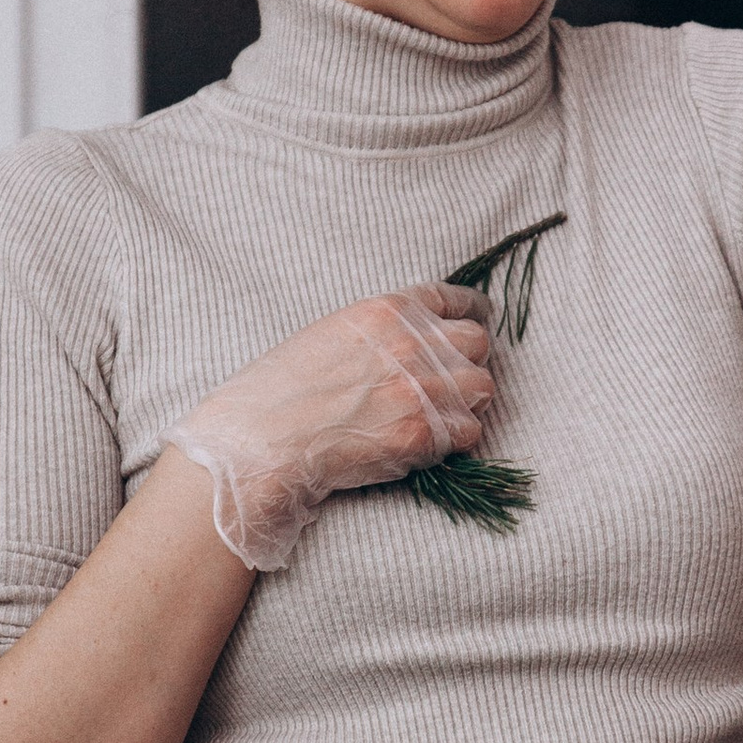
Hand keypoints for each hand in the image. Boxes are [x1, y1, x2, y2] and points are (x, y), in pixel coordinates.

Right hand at [177, 283, 493, 571]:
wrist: (259, 442)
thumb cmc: (278, 393)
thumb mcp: (328, 335)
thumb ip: (378, 333)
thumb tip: (411, 344)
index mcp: (386, 310)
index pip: (453, 298)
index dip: (471, 312)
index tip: (480, 320)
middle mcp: (411, 342)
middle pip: (478, 343)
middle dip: (469, 362)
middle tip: (452, 384)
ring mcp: (421, 388)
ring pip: (483, 388)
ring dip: (467, 403)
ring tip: (440, 418)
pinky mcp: (422, 433)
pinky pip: (470, 432)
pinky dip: (455, 440)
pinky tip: (429, 444)